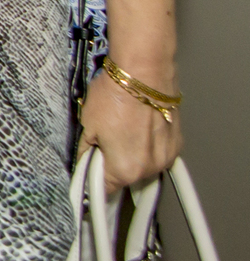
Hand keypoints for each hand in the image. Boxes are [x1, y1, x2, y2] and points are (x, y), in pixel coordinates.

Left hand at [81, 68, 182, 189]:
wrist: (144, 72)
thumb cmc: (116, 95)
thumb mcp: (87, 125)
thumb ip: (86, 151)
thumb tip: (85, 161)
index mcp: (125, 169)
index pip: (104, 188)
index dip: (93, 179)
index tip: (90, 173)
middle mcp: (150, 168)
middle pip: (125, 176)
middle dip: (112, 161)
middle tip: (105, 138)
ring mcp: (167, 156)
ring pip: (142, 164)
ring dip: (132, 153)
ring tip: (124, 127)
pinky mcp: (177, 143)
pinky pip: (157, 151)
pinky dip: (148, 144)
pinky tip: (139, 125)